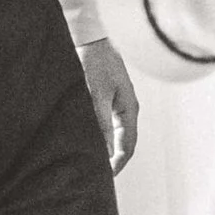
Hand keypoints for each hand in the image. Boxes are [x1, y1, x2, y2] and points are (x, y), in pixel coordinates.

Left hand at [79, 34, 138, 171]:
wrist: (90, 37)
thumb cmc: (95, 61)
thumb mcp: (97, 94)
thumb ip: (100, 122)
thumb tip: (102, 149)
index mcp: (129, 109)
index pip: (127, 146)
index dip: (117, 164)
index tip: (104, 177)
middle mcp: (125, 109)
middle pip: (122, 143)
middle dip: (112, 160)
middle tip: (96, 175)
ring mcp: (115, 104)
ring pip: (112, 135)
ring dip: (104, 149)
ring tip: (90, 162)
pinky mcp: (104, 99)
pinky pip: (104, 125)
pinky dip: (97, 136)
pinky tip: (85, 141)